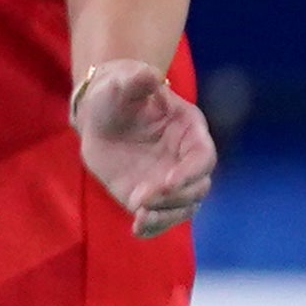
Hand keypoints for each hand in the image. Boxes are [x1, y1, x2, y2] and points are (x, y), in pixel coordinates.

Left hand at [74, 63, 215, 237]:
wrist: (102, 113)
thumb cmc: (118, 95)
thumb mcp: (124, 85)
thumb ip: (137, 81)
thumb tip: (147, 74)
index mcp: (190, 132)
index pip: (202, 157)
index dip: (190, 173)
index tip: (166, 183)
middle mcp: (184, 159)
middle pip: (197, 187)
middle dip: (174, 198)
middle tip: (142, 200)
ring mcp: (169, 180)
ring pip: (183, 207)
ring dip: (165, 217)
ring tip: (140, 219)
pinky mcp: (149, 195)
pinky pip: (159, 216)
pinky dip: (152, 227)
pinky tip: (137, 230)